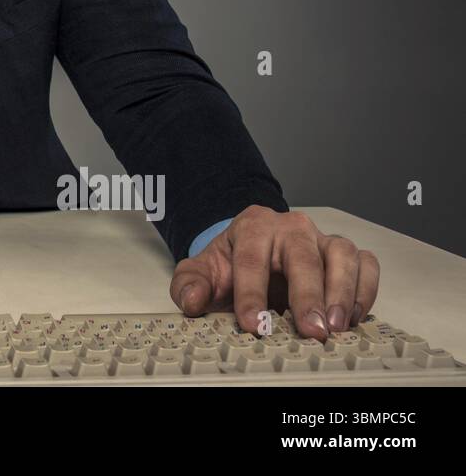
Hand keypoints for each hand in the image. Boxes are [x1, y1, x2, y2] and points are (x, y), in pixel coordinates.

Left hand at [169, 206, 379, 340]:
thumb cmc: (231, 267)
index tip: (253, 323)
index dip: (251, 291)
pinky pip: (366, 265)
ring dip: (342, 291)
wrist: (252, 258)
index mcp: (252, 226)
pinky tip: (352, 318)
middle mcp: (292, 227)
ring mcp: (322, 240)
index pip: (252, 257)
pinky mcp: (346, 256)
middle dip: (307, 294)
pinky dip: (365, 290)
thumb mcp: (202, 273)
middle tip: (309, 330)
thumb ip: (190, 284)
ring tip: (334, 327)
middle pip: (303, 254)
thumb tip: (193, 299)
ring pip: (342, 255)